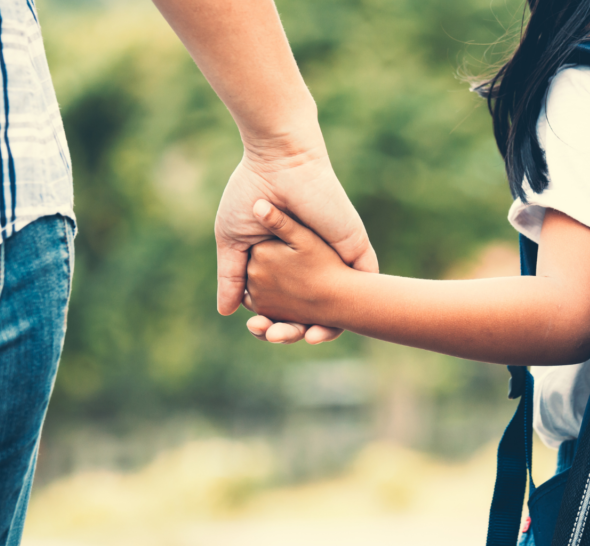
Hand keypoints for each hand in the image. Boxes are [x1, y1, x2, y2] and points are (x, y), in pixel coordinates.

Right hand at [215, 133, 376, 343]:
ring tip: (302, 338)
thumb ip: (231, 276)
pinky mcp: (355, 251)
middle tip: (274, 337)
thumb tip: (226, 312)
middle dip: (293, 330)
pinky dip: (351, 313)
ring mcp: (335, 259)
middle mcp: (312, 264)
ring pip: (337, 307)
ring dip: (321, 329)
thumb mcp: (234, 241)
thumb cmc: (251, 195)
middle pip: (309, 311)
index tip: (257, 329)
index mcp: (284, 262)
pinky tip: (330, 329)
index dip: (271, 321)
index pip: (282, 304)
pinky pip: (363, 289)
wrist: (281, 163)